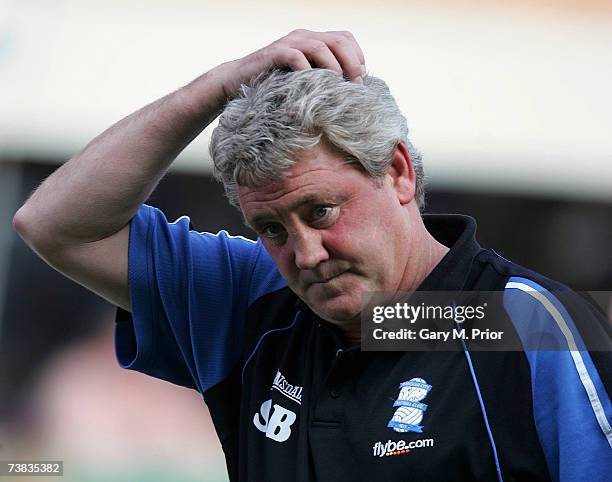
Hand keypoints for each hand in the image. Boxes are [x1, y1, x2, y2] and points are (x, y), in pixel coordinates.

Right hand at [217, 29, 365, 99]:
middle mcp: (303, 36)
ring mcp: (288, 42)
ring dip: (334, 68)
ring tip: (337, 87)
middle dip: (352, 64)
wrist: (236, 81)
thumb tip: (350, 92)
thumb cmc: (273, 85)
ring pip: (321, 47)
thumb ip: (323, 78)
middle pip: (339, 40)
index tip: (360, 82)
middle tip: (355, 86)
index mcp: (313, 39)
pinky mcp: (274, 53)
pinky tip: (311, 87)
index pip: (346, 39)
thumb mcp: (303, 80)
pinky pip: (296, 57)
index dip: (358, 58)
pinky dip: (308, 71)